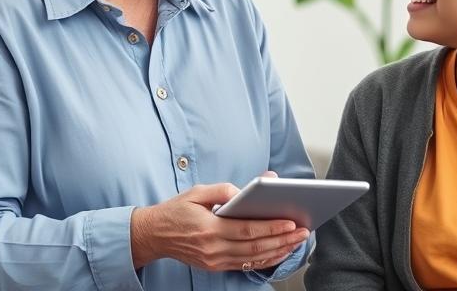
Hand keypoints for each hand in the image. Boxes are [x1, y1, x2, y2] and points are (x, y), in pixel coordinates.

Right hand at [131, 179, 308, 271]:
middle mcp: (213, 248)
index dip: (271, 227)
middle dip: (282, 240)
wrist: (153, 234)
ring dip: (278, 251)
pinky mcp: (214, 265)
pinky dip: (265, 259)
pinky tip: (279, 252)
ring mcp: (214, 260)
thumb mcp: (197, 192)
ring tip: (297, 242)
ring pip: (253, 259)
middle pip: (255, 247)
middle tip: (303, 232)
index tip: (291, 222)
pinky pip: (245, 264)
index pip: (247, 230)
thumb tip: (246, 190)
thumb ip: (223, 190)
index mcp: (209, 228)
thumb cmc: (176, 210)